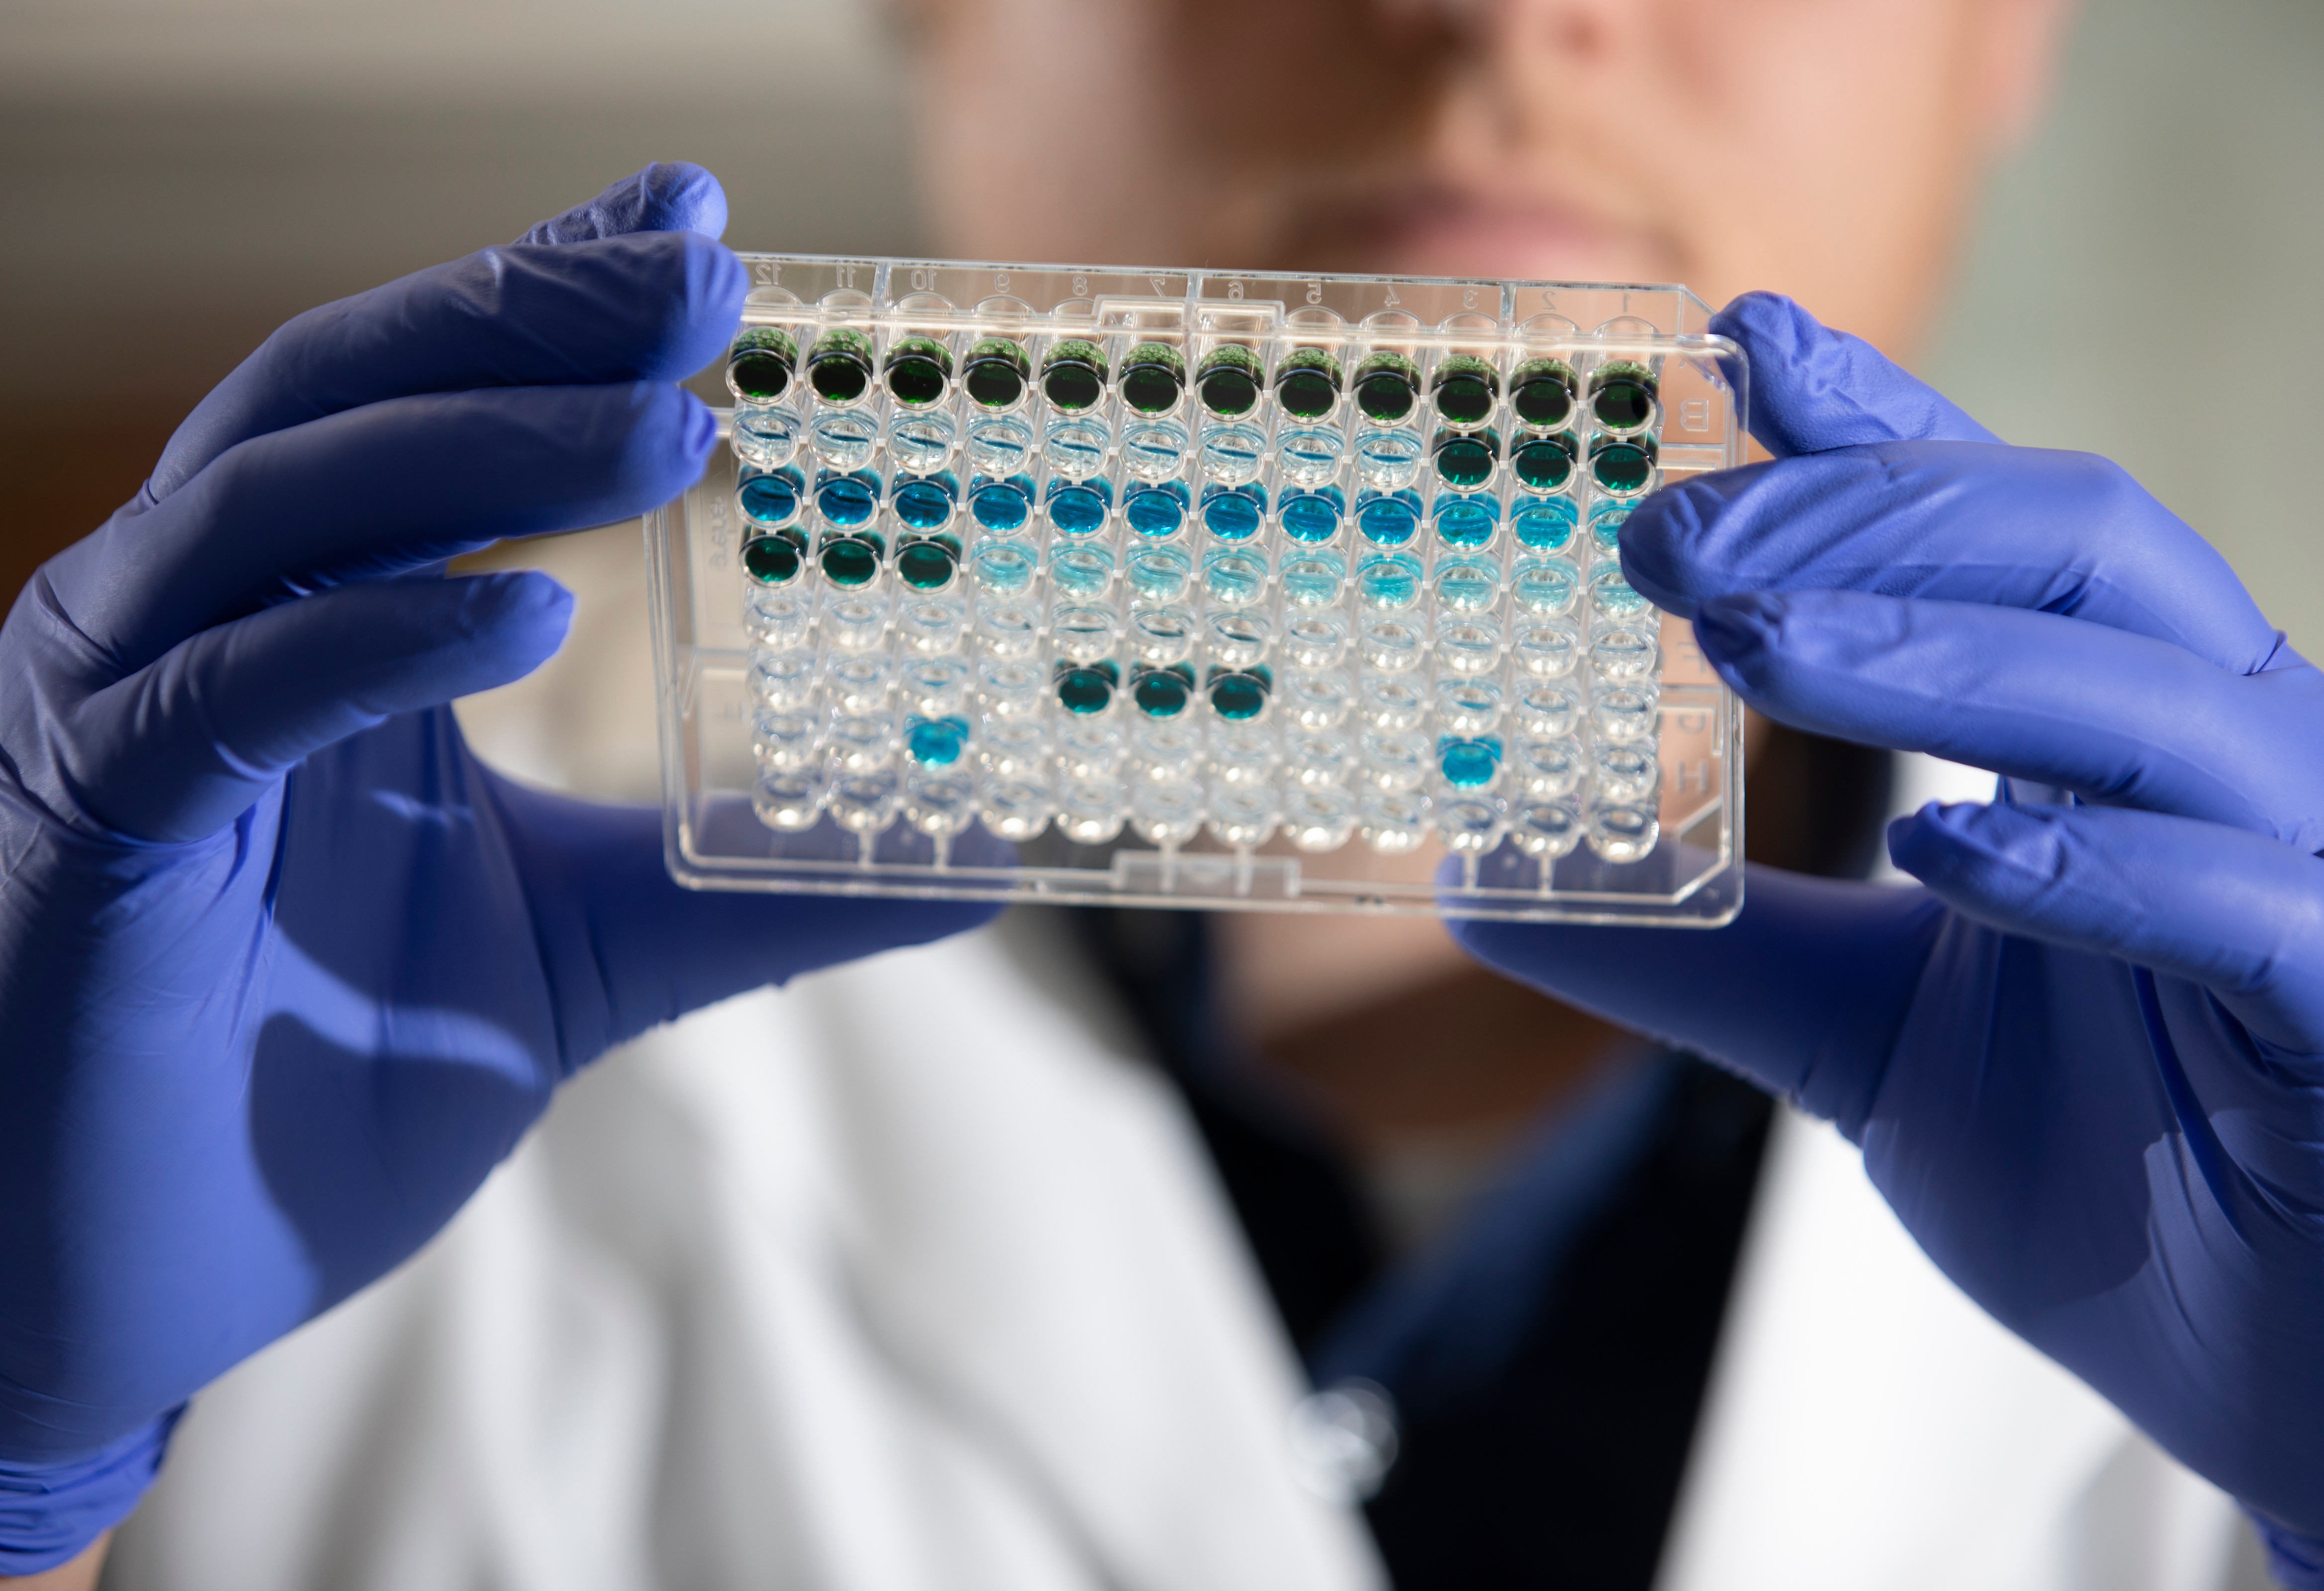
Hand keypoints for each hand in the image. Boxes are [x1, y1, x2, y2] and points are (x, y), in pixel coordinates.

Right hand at [0, 165, 994, 1573]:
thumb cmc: (309, 1083)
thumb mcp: (580, 954)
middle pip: (347, 403)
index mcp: (311, 629)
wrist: (121, 1278)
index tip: (696, 230)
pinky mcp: (88, 838)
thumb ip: (753, 891)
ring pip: (279, 508)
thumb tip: (985, 854)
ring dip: (473, 445)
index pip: (424, 410)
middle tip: (701, 267)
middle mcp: (200, 628)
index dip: (542, 302)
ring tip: (667, 419)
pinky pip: (217, 699)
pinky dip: (373, 642)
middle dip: (523, 323)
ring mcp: (122, 717)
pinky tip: (532, 611)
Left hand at [1453, 293, 2323, 1587]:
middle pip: (2082, 548)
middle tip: (1669, 537)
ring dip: (1945, 647)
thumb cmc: (2117, 1180)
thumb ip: (1703, 947)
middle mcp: (2236, 761)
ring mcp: (2323, 873)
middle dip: (1870, 516)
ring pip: (2158, 691)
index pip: (2006, 528)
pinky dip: (2095, 864)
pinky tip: (1945, 848)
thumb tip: (1486, 868)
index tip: (1738, 347)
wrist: (2289, 1381)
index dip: (1885, 426)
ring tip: (1751, 640)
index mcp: (2124, 740)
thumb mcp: (1862, 1035)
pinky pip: (2251, 902)